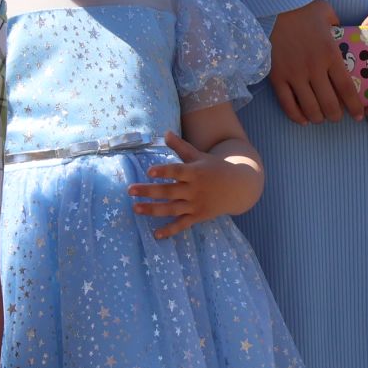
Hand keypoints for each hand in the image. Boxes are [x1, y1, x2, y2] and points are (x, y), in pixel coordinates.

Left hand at [129, 131, 261, 238]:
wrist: (238, 188)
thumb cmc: (214, 168)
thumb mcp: (199, 156)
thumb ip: (181, 147)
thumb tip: (165, 132)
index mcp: (194, 172)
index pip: (177, 171)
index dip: (164, 171)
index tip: (149, 171)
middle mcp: (194, 189)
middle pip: (169, 191)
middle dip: (148, 191)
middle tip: (130, 190)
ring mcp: (196, 204)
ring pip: (172, 209)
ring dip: (153, 209)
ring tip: (135, 208)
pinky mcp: (198, 216)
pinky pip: (182, 225)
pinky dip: (170, 230)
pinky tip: (155, 235)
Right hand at [267, 0, 360, 124]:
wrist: (272, 6)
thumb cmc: (301, 8)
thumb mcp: (327, 13)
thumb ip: (338, 26)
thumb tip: (343, 35)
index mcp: (330, 54)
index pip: (347, 89)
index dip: (354, 106)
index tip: (358, 115)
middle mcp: (314, 69)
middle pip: (329, 104)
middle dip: (336, 116)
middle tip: (338, 116)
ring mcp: (294, 75)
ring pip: (310, 108)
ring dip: (318, 118)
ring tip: (321, 117)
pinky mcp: (277, 77)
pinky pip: (287, 104)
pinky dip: (297, 116)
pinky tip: (303, 119)